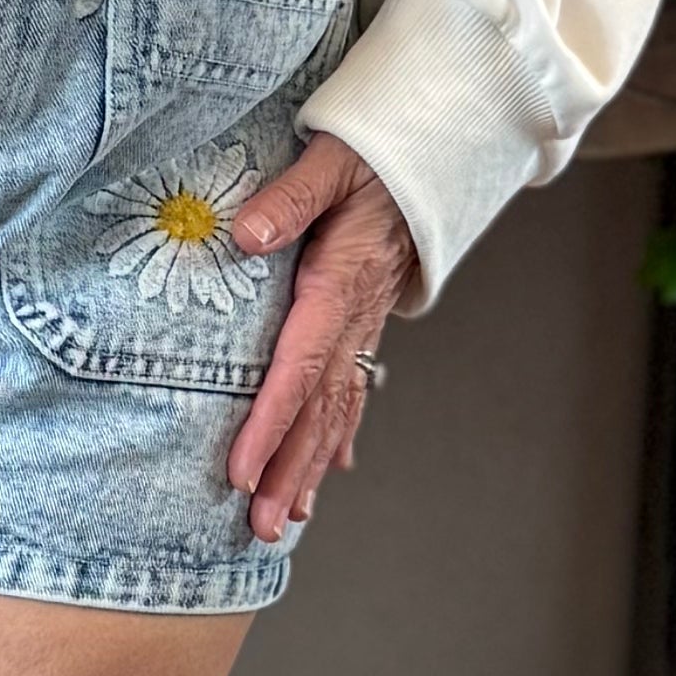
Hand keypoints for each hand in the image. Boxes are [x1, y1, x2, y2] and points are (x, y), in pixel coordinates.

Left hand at [223, 134, 418, 542]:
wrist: (436, 147)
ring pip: (337, 410)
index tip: (240, 472)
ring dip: (309, 468)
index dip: (269, 424)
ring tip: (285, 522)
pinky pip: (352, 388)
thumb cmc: (378, 148)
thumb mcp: (332, 159)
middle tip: (260, 528)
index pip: (299, 367)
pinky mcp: (366, 320)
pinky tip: (329, 472)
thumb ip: (290, 198)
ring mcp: (366, 324)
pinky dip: (339, 436)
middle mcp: (356, 316)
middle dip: (287, 472)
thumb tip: (244, 236)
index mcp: (341, 282)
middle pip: (319, 409)